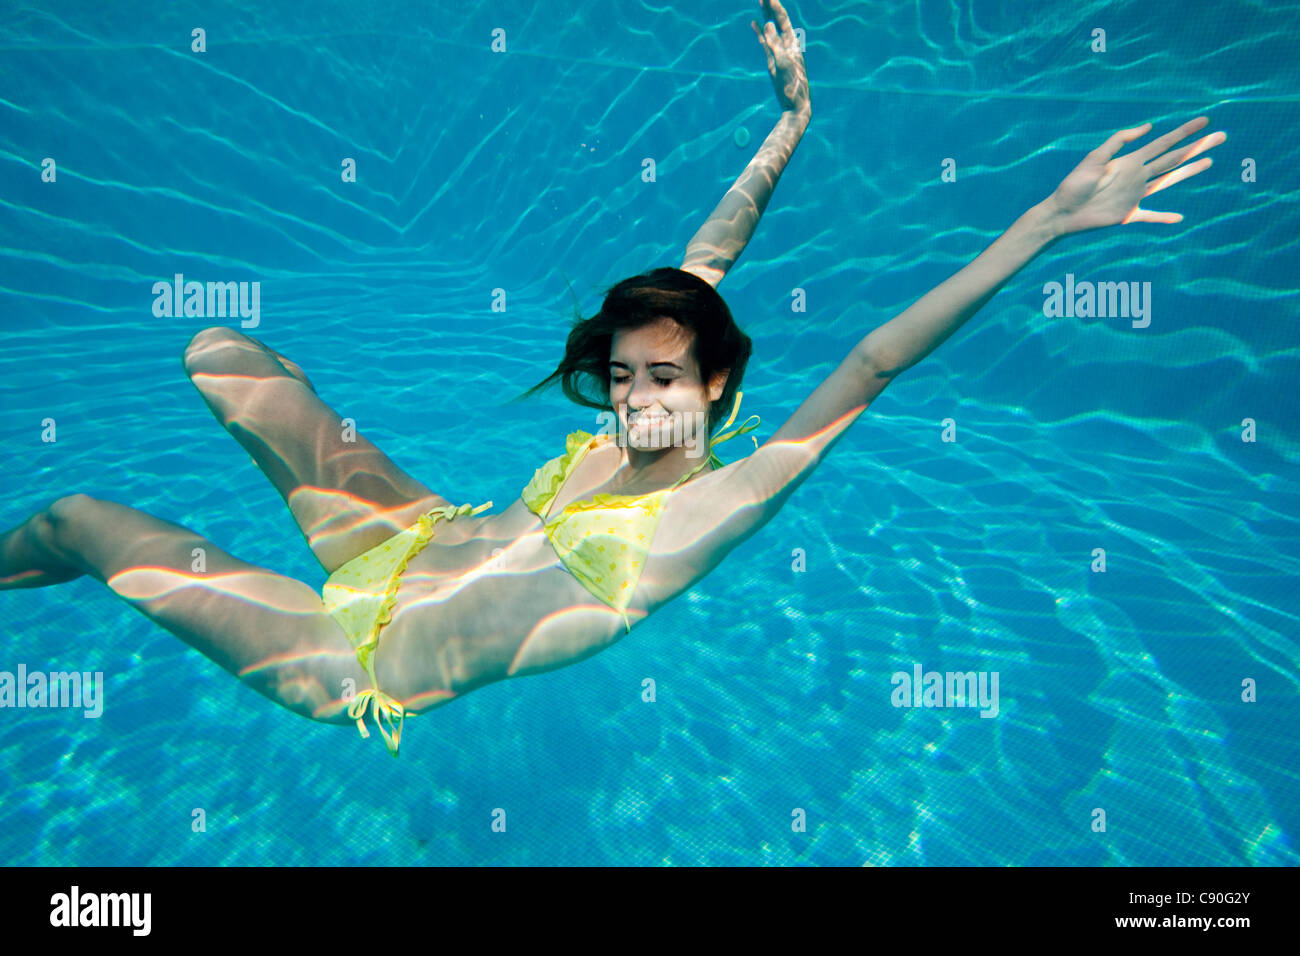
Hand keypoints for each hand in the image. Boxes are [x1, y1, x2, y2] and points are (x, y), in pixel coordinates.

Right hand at [751, 0, 809, 116]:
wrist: (795, 104)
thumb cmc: (792, 85)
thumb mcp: (783, 63)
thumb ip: (775, 43)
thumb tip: (769, 24)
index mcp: (792, 43)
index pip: (783, 20)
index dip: (776, 7)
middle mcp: (786, 44)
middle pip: (778, 20)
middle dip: (771, 6)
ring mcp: (779, 51)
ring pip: (771, 28)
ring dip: (765, 15)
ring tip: (760, 0)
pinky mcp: (772, 59)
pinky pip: (765, 42)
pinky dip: (760, 31)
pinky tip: (754, 22)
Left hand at [1045, 116, 1226, 234]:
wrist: (1061, 212)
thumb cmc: (1073, 184)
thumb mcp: (1095, 158)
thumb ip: (1119, 141)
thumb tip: (1148, 127)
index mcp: (1130, 161)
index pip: (1163, 143)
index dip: (1184, 133)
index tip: (1204, 121)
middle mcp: (1137, 176)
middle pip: (1172, 159)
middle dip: (1196, 148)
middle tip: (1220, 137)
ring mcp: (1135, 195)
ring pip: (1167, 182)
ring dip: (1188, 172)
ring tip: (1209, 162)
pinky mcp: (1128, 215)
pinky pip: (1150, 216)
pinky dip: (1163, 218)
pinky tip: (1178, 218)